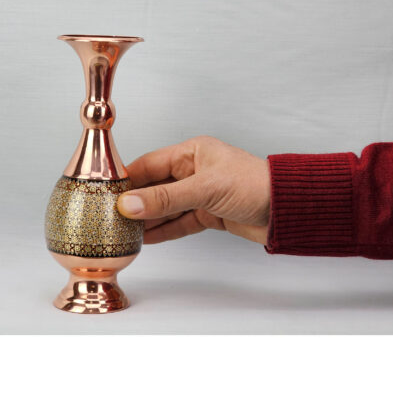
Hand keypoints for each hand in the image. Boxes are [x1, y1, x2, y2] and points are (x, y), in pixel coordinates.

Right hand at [117, 136, 270, 244]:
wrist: (287, 210)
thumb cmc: (254, 185)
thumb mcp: (205, 189)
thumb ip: (167, 198)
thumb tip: (130, 204)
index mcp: (191, 153)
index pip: (150, 164)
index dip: (127, 178)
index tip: (105, 192)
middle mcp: (193, 171)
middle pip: (155, 187)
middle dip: (134, 202)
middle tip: (109, 216)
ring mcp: (200, 194)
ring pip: (165, 207)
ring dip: (147, 219)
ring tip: (122, 232)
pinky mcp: (208, 214)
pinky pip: (179, 222)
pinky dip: (163, 231)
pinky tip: (145, 239)